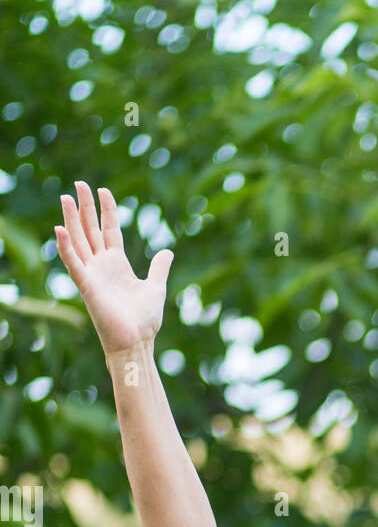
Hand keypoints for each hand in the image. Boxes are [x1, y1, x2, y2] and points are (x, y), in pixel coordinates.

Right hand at [54, 181, 173, 356]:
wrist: (137, 343)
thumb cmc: (144, 321)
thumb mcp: (156, 287)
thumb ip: (159, 268)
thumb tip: (167, 251)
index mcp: (117, 264)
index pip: (109, 230)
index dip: (107, 210)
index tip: (103, 190)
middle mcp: (102, 266)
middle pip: (91, 230)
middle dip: (85, 207)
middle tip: (78, 183)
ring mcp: (93, 275)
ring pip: (79, 241)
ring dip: (71, 220)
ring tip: (65, 197)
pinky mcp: (87, 286)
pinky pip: (73, 264)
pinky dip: (66, 247)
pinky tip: (60, 229)